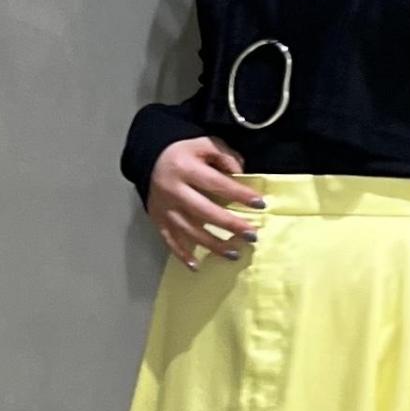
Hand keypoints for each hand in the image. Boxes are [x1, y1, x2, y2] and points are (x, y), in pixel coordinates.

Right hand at [146, 134, 264, 267]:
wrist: (149, 159)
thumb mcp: (203, 144)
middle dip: (230, 225)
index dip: (239, 194)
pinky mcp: (157, 220)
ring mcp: (164, 208)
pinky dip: (182, 255)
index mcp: (185, 168)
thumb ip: (224, 155)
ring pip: (189, 231)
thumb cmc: (184, 153)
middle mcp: (173, 190)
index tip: (260, 204)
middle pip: (204, 211)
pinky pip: (169, 240)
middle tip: (251, 235)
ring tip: (235, 254)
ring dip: (213, 245)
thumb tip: (241, 174)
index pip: (217, 183)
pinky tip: (197, 266)